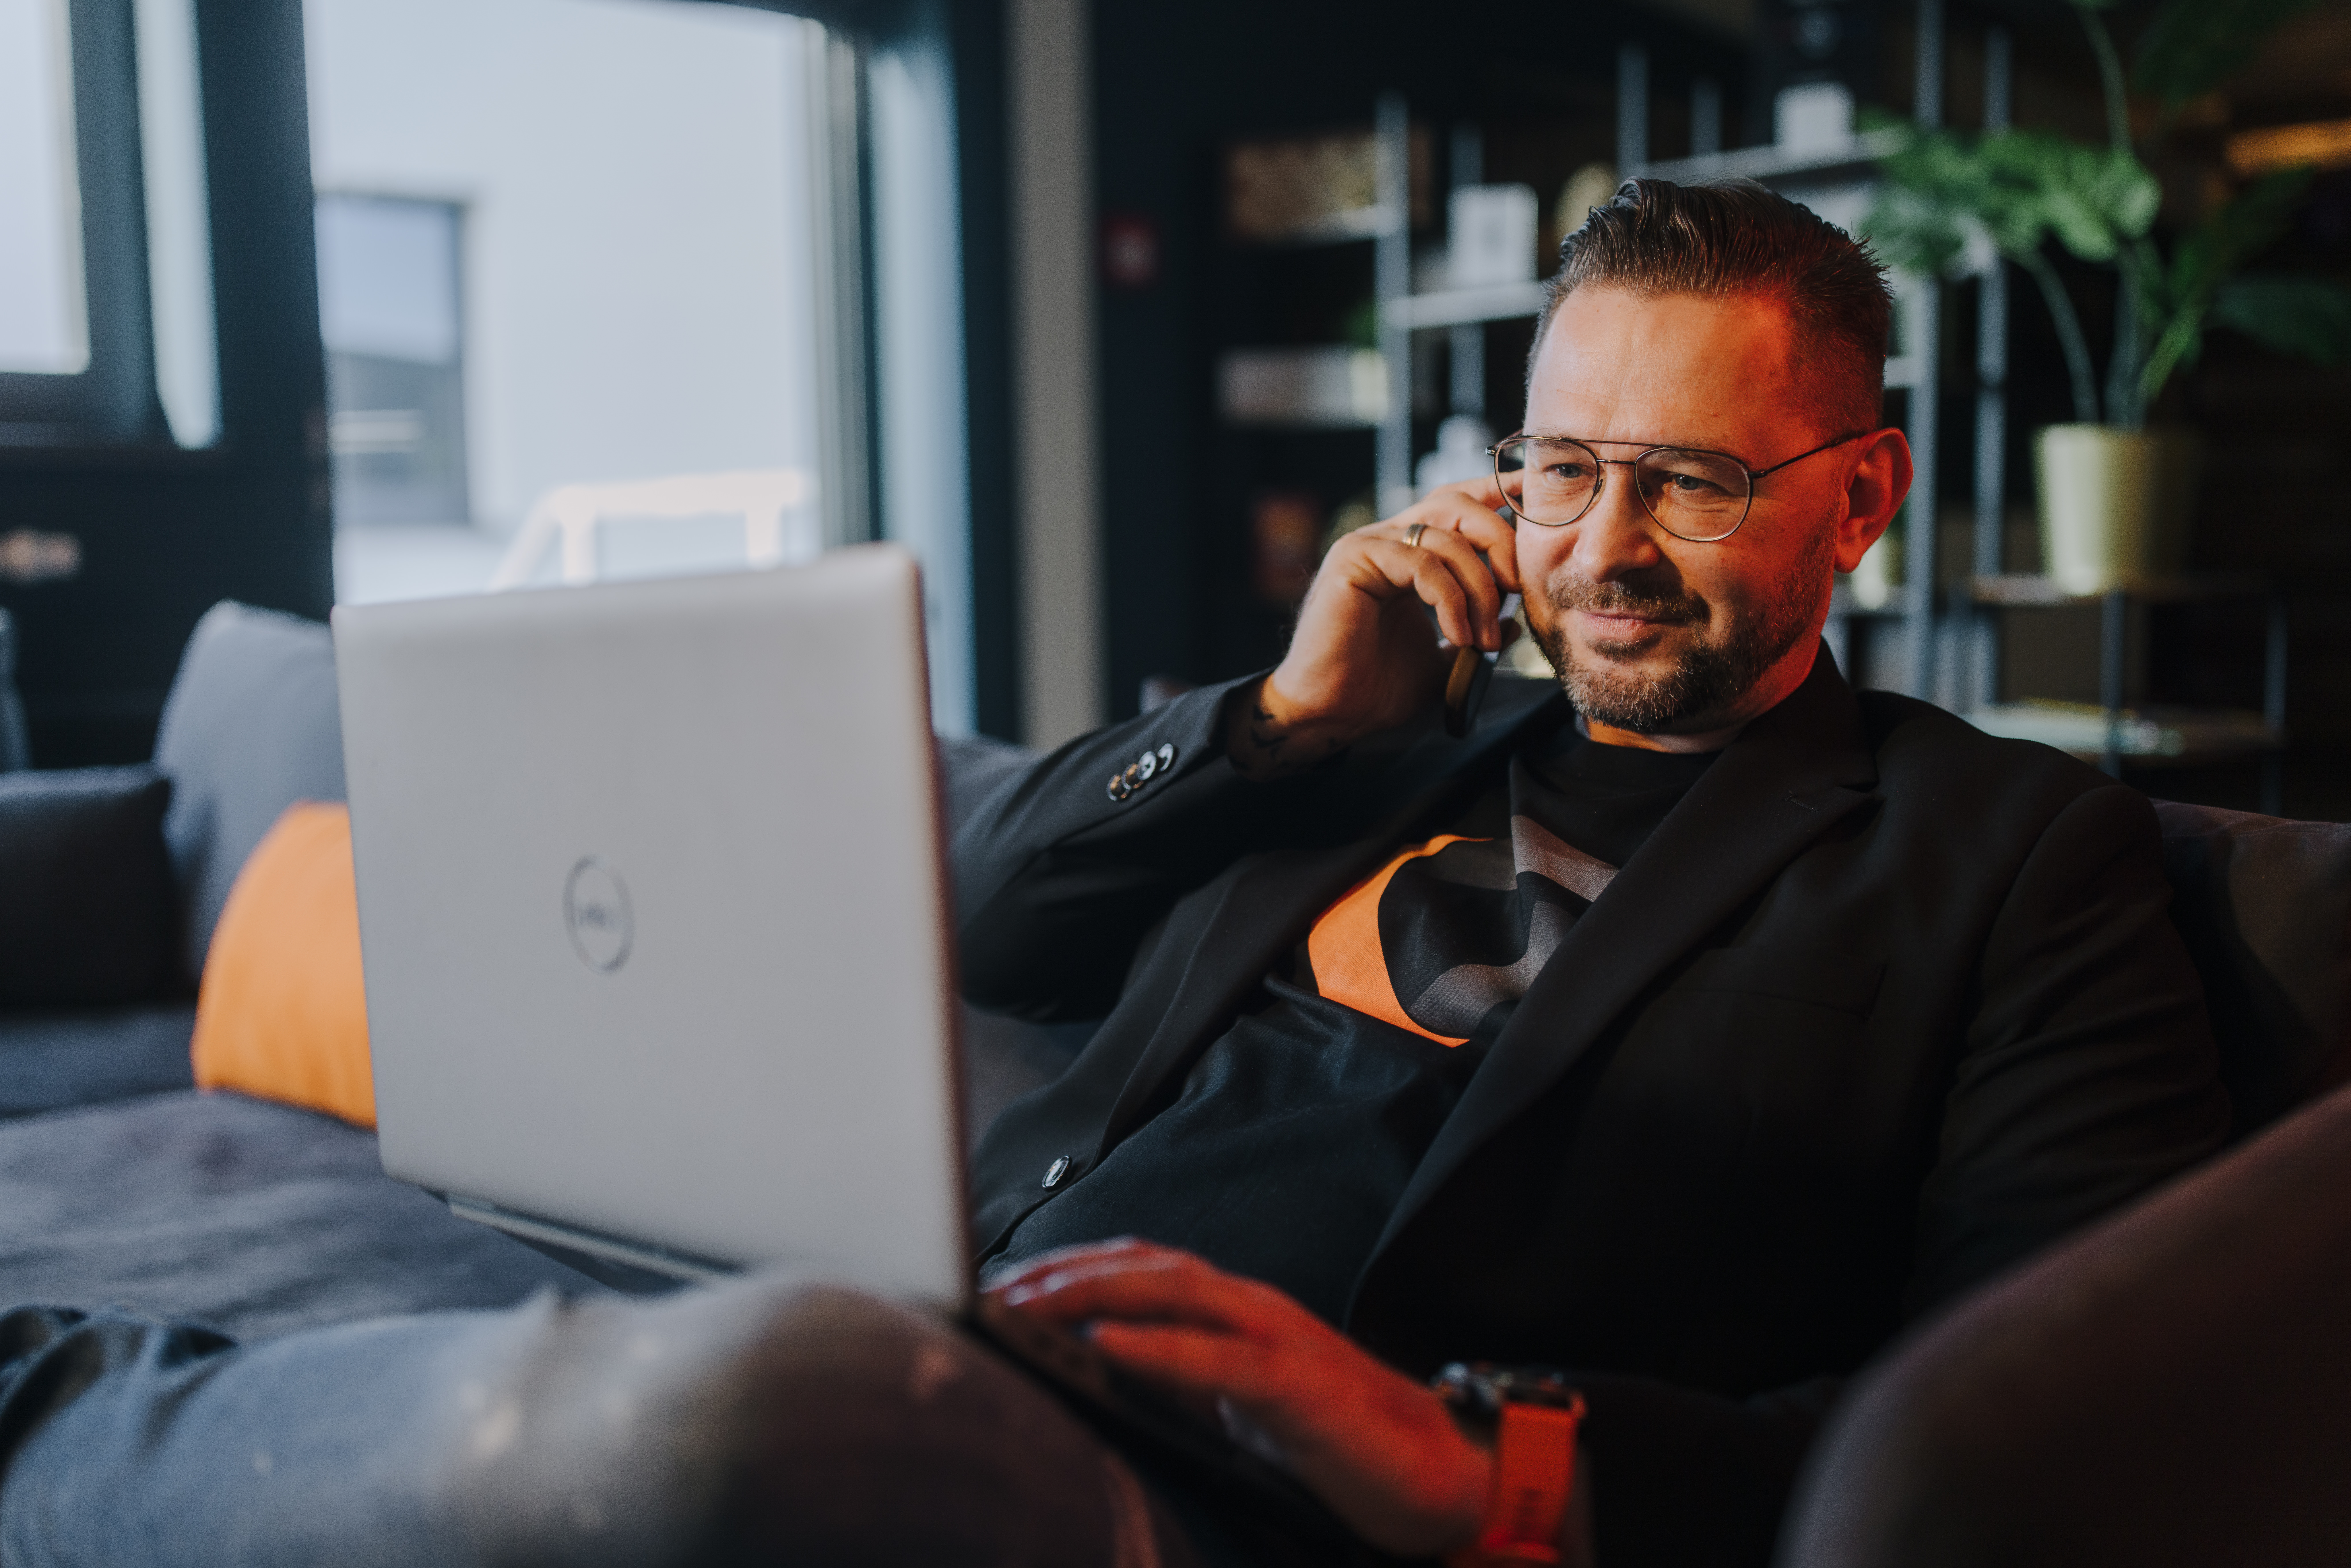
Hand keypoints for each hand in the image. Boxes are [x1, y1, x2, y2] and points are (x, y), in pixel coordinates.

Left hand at [987, 1239, 1488, 1554]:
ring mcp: (1278, 1338)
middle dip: (1063, 1272)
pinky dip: (1159, 1349)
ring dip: (1094, 1293)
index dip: (1069, 1268)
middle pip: (1144, 1267)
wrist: (1435, 1471)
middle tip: (995, 1290)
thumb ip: (1182, 1385)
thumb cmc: (1330, 1441)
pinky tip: (1108, 1346)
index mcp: (1235, 1313)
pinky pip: (1219, 1358)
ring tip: (1030, 1304)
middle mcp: (1251, 1308)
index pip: (1139, 1270)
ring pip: (1174, 1293)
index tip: (1003, 1285)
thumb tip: (1098, 1382)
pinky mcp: (1300, 1385)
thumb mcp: (1238, 1408)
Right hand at [1227, 481, 1521, 778]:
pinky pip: (1420, 563)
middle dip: (1498, 541)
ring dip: (1478, 589)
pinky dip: (1450, 599)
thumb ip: (1473, 633)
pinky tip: (1456, 636)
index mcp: (1407, 553)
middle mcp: (1387, 540)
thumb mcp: (1443, 660)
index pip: (1457, 506)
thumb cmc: (1376, 689)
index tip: (1533, 495)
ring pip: (1445, 537)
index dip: (1496, 493)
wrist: (1332, 713)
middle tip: (1516, 589)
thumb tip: (1513, 620)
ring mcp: (1368, 545)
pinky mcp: (1353, 559)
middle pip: (1457, 505)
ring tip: (1484, 639)